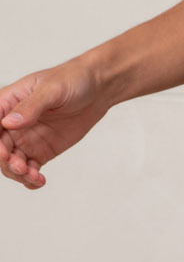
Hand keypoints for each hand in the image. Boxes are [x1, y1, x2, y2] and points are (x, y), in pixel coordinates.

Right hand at [0, 58, 110, 188]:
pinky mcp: (42, 150)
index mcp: (6, 103)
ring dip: (17, 173)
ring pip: (12, 162)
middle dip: (6, 161)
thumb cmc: (71, 80)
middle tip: (21, 167)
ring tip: (34, 176)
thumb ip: (31, 107)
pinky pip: (30, 168)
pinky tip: (39, 181)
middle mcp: (12, 123)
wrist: (96, 90)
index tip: (5, 153)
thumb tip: (9, 123)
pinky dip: (31, 178)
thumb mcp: (51, 90)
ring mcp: (26, 138)